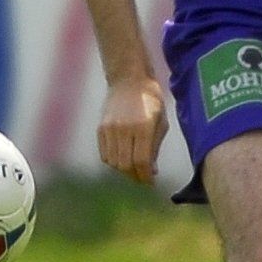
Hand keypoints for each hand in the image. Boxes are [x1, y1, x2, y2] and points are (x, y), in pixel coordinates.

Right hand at [96, 70, 168, 188]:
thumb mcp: (161, 122)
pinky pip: (104, 155)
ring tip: (134, 167)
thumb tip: (151, 172)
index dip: (146, 176)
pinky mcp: (101, 128)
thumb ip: (155, 148)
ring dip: (124, 170)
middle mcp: (124, 128)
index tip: (151, 182)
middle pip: (126, 165)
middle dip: (135, 176)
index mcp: (143, 126)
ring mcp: (110, 128)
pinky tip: (123, 157)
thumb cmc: (151, 100)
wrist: (129, 79)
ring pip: (114, 163)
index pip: (141, 161)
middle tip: (143, 177)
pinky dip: (113, 162)